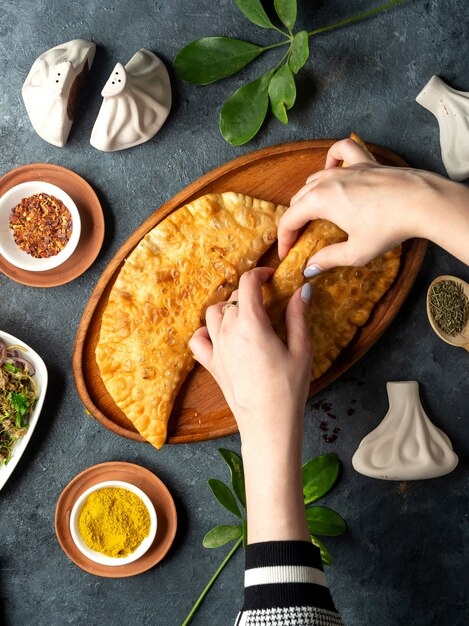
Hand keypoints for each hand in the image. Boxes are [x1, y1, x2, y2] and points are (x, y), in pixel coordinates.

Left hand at [189, 267, 312, 542]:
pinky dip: (206, 331)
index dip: (259, 273)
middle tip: (267, 301)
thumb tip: (301, 289)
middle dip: (248, 293)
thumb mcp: (301, 349)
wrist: (267, 424)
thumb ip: (297, 315)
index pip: (248, 283)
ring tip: (246, 316)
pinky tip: (221, 336)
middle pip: (231, 297)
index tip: (270, 275)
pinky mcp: (210, 364)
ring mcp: (215, 347)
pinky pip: (198, 338)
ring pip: (213, 313)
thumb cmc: (288, 388)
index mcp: (251, 323)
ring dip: (228, 308)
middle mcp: (228, 331)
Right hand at [277, 138, 468, 269]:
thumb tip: (309, 268)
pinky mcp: (365, 162)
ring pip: (314, 178)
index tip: (288, 255)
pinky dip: (333, 158)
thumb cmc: (388, 228)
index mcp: (319, 201)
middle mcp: (327, 180)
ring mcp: (346, 168)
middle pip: (298, 199)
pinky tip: (332, 168)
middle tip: (300, 240)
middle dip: (295, 220)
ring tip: (314, 213)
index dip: (285, 239)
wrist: (421, 202)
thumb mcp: (355, 252)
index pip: (289, 220)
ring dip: (309, 196)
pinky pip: (341, 151)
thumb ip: (328, 259)